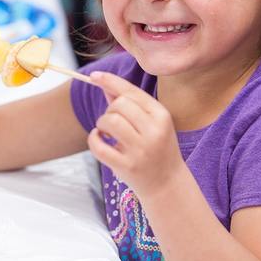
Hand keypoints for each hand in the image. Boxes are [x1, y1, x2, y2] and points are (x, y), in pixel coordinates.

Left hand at [87, 71, 185, 199]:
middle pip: (119, 104)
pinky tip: (100, 140)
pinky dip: (93, 140)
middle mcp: (154, 131)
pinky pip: (99, 146)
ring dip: (101, 124)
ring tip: (106, 132)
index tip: (93, 76)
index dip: (110, 81)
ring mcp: (141, 150)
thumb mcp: (150, 123)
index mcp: (162, 115)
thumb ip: (128, 103)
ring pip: (110, 121)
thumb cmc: (156, 149)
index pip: (131, 91)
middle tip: (111, 122)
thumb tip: (103, 82)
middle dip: (109, 110)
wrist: (168, 185)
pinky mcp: (127, 166)